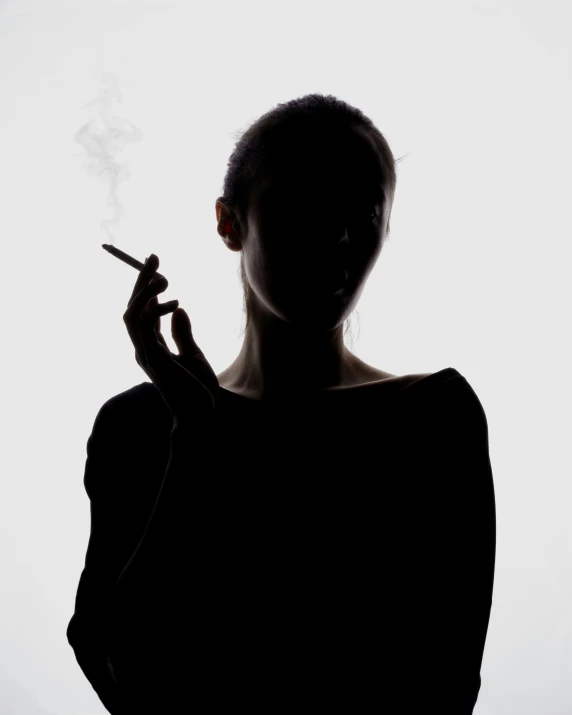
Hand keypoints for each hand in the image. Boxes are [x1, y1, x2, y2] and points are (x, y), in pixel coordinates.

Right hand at [123, 253, 219, 424]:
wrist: (201, 415)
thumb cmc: (198, 390)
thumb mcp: (194, 354)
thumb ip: (183, 333)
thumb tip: (180, 309)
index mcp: (152, 347)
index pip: (143, 310)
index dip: (147, 286)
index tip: (157, 264)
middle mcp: (143, 348)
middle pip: (132, 307)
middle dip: (141, 280)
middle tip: (154, 256)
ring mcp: (145, 354)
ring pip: (130, 314)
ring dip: (144, 291)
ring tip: (164, 278)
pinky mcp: (152, 359)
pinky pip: (142, 327)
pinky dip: (152, 310)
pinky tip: (174, 301)